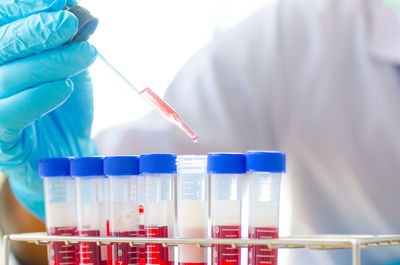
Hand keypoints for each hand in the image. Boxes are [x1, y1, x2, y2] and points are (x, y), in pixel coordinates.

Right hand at [0, 0, 97, 219]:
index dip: (27, 9)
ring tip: (86, 53)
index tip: (61, 0)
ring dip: (49, 62)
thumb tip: (77, 10)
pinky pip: (9, 114)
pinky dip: (37, 98)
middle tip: (68, 22)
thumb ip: (69, 42)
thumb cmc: (66, 105)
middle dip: (36, 30)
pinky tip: (65, 87)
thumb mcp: (71, 67)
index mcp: (5, 56)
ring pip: (7, 77)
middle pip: (2, 45)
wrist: (69, 148)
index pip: (4, 24)